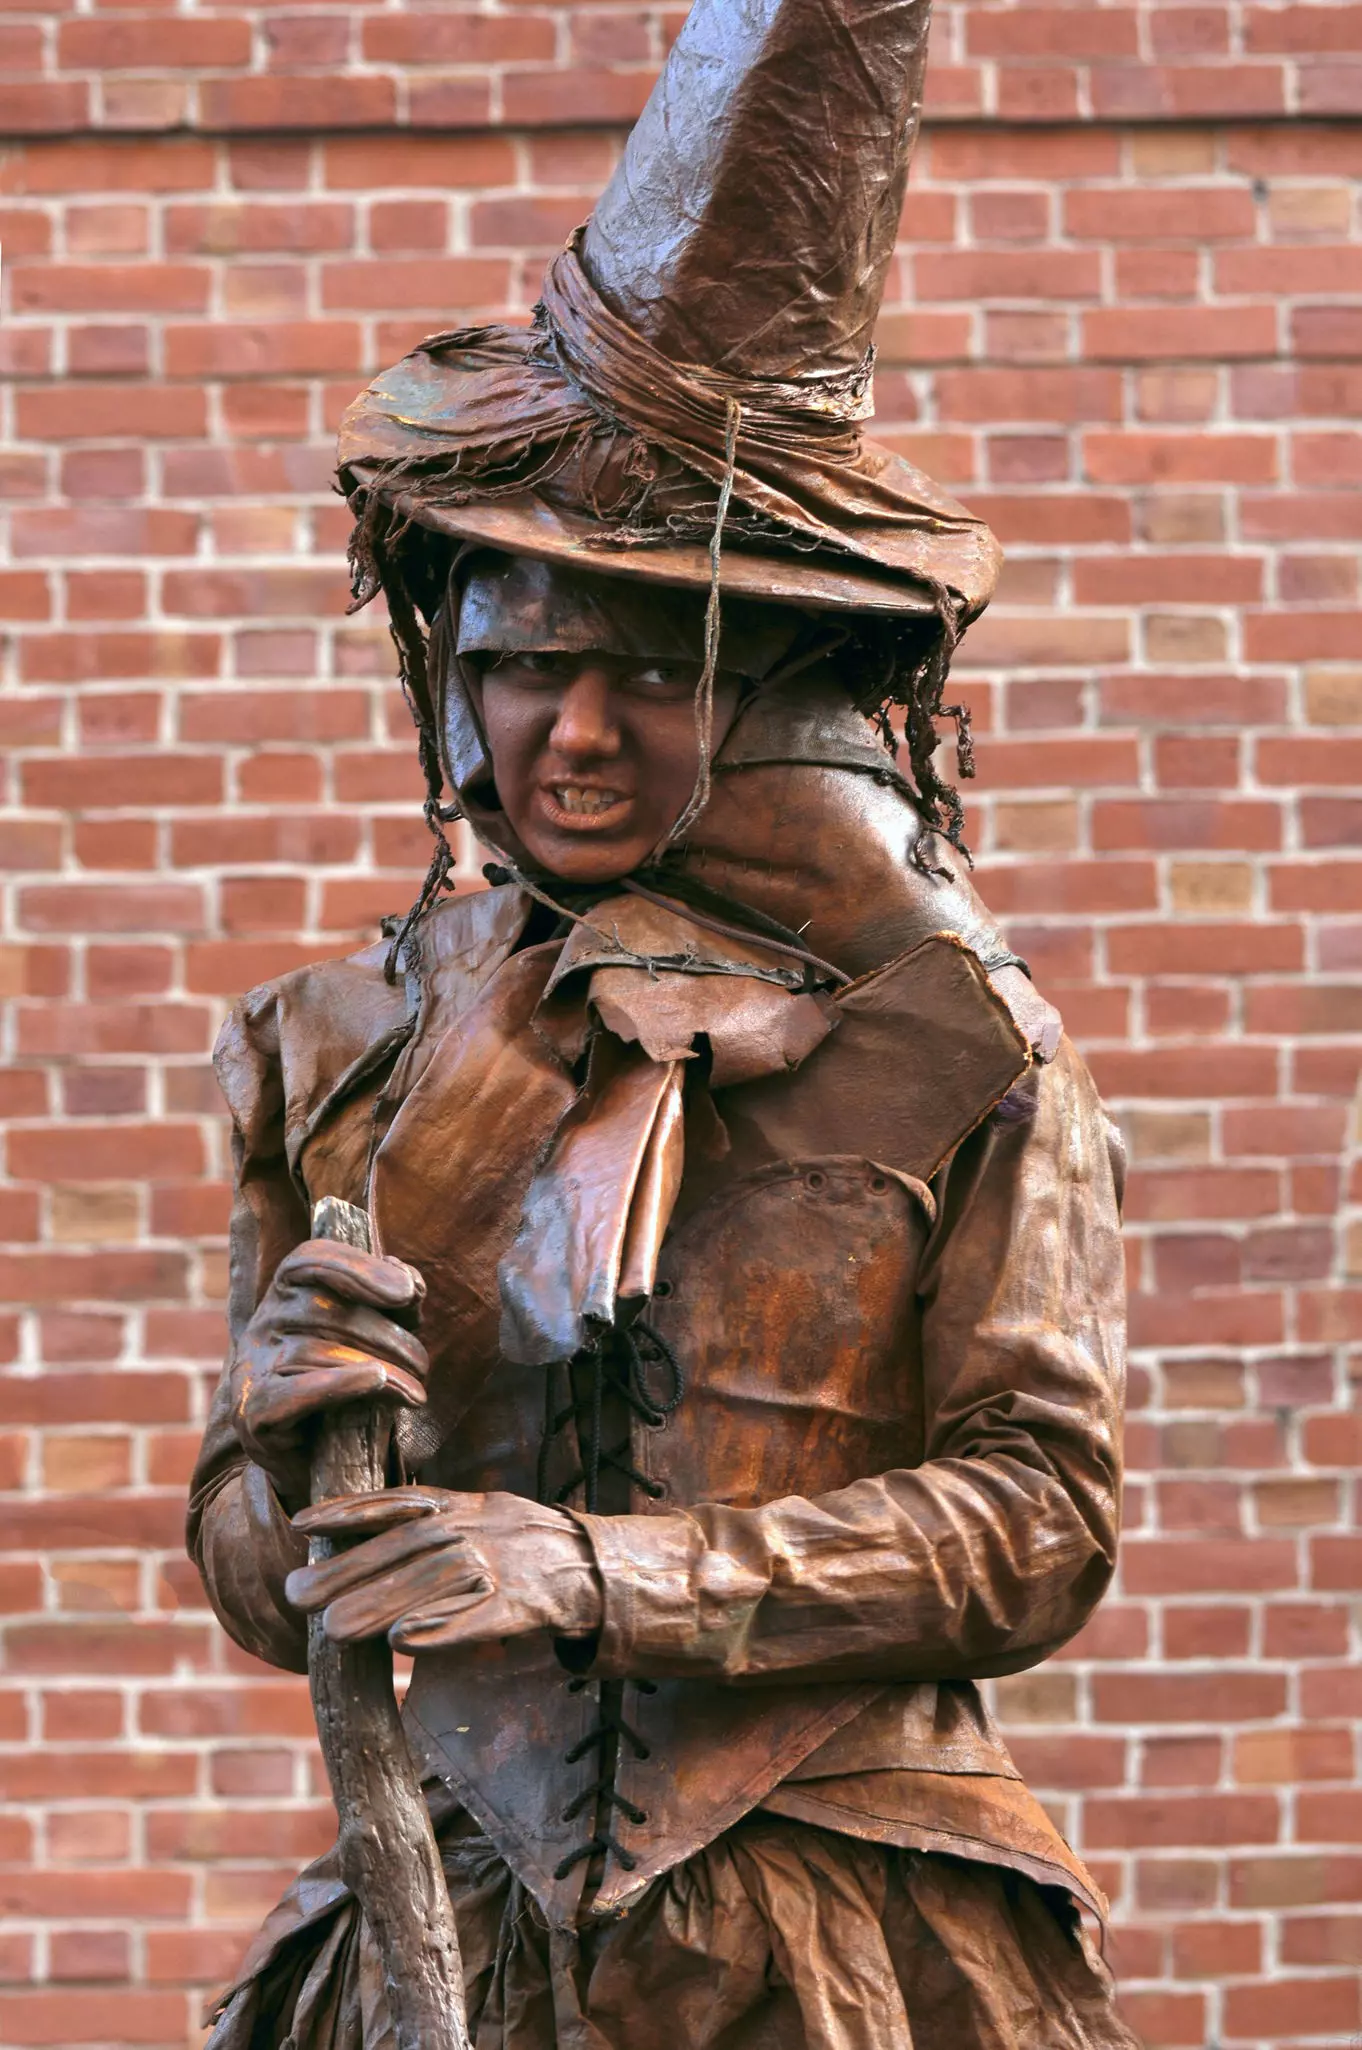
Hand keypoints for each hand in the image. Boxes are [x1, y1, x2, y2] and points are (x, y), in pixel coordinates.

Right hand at [230, 1241, 428, 1508]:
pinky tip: (376, 1382)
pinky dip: (340, 1383)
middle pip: (324, 1309)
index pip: (311, 1259)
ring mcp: (251, 1367)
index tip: (407, 1293)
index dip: (359, 1269)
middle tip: (422, 1365)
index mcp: (286, 1293)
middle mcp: (262, 1323)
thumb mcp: (377, 1335)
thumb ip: (393, 1302)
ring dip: (382, 1369)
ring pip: (316, 1351)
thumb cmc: (349, 1385)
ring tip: (416, 1393)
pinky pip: (295, 1391)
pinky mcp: (254, 1413)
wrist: (310, 1461)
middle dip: (386, 1336)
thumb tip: (408, 1283)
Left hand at [286, 1488, 602, 1652]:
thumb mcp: (483, 1518)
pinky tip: (403, 1643)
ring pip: (435, 1583)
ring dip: (382, 1604)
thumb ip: (434, 1526)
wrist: (603, 1568)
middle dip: (348, 1569)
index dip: (350, 1510)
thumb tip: (364, 1554)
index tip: (301, 1523)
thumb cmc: (528, 1548)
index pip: (401, 1501)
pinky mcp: (525, 1605)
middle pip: (406, 1547)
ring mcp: (504, 1565)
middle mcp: (481, 1528)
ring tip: (332, 1629)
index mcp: (468, 1505)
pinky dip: (444, 1628)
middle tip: (296, 1595)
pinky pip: (480, 1617)